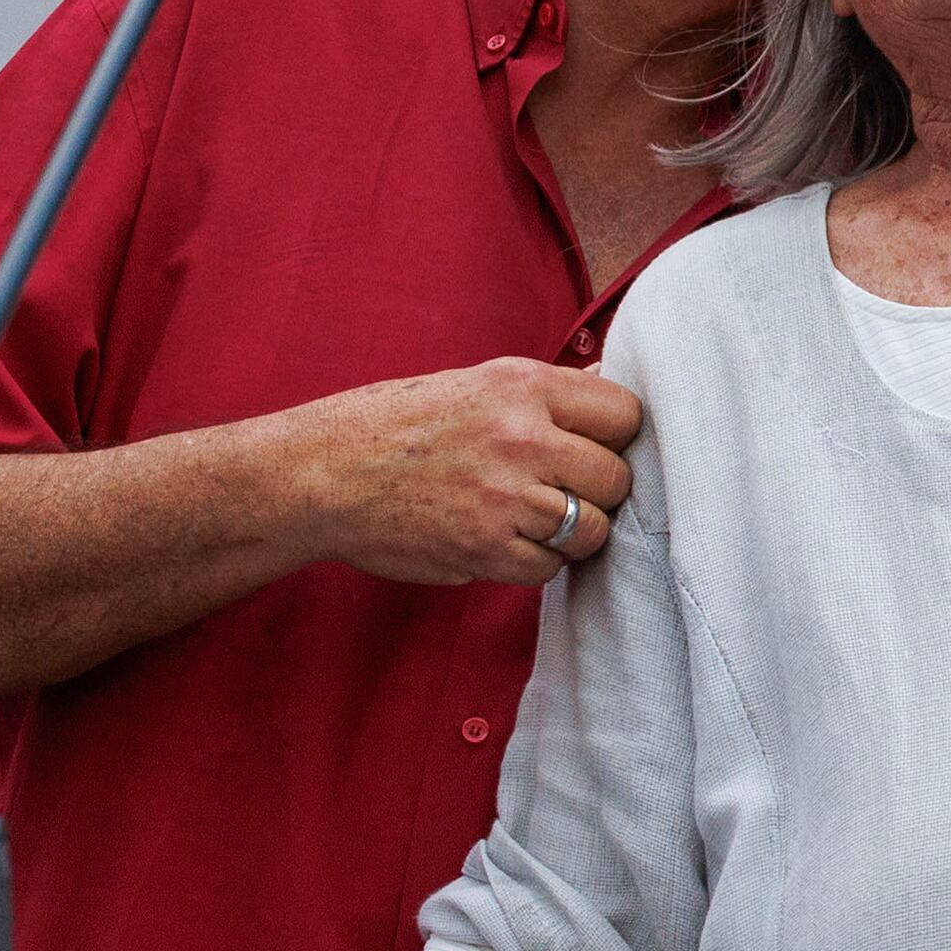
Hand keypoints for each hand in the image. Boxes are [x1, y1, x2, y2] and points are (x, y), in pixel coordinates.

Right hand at [284, 358, 641, 585]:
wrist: (325, 473)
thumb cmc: (398, 424)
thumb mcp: (475, 383)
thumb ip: (546, 393)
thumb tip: (610, 389)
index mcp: (522, 386)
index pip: (625, 414)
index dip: (618, 435)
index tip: (598, 446)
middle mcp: (520, 438)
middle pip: (616, 477)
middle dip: (601, 489)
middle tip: (569, 489)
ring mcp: (504, 497)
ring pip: (593, 529)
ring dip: (575, 532)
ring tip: (540, 519)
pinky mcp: (485, 548)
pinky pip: (550, 568)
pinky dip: (539, 562)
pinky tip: (510, 540)